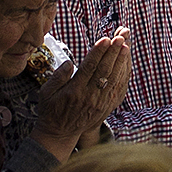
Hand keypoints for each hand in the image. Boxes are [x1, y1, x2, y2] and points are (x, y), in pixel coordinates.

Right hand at [33, 27, 131, 159]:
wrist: (60, 134)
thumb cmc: (51, 110)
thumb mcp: (46, 93)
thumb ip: (58, 76)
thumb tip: (70, 62)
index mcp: (74, 91)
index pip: (89, 67)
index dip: (98, 52)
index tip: (105, 39)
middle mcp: (90, 96)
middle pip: (105, 70)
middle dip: (113, 52)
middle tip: (120, 36)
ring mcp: (101, 101)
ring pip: (114, 77)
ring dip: (121, 60)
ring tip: (126, 44)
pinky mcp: (108, 105)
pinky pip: (119, 87)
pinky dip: (124, 73)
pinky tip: (126, 62)